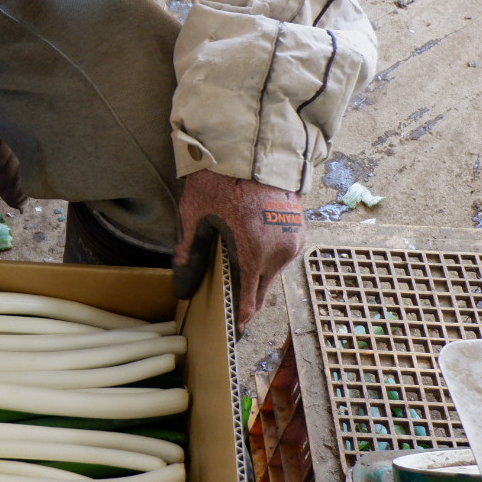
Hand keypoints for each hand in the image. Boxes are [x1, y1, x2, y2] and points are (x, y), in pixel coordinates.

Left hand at [172, 169, 304, 327]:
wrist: (253, 153)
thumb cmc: (222, 181)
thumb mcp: (196, 213)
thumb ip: (190, 245)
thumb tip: (181, 268)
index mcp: (253, 252)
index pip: (250, 297)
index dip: (242, 315)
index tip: (238, 328)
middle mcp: (278, 252)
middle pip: (263, 289)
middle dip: (250, 300)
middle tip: (236, 309)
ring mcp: (293, 241)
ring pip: (274, 272)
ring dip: (260, 277)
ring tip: (242, 276)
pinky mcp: (300, 230)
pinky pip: (283, 255)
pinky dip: (270, 259)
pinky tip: (255, 254)